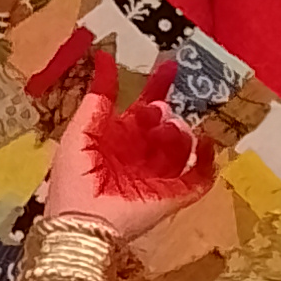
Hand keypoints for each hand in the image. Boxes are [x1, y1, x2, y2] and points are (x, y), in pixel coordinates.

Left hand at [32, 47, 214, 223]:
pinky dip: (207, 159)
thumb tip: (104, 57)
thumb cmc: (73, 179)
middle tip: (156, 115)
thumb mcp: (80, 130)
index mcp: (118, 139)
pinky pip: (200, 177)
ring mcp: (158, 177)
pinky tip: (203, 143)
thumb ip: (98, 96)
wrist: (82, 223)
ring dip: (179, 133)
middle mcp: (140, 156)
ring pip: (183, 146)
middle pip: (165, 125)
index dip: (157, 87)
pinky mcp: (173, 197)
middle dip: (165, 113)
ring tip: (165, 133)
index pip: (144, 109)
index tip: (170, 67)